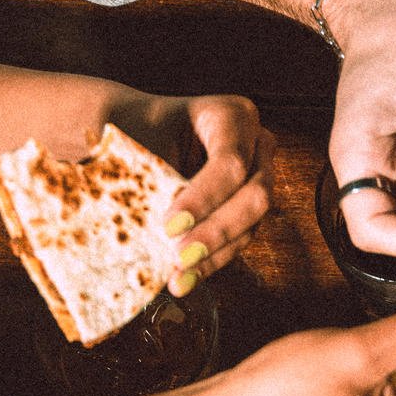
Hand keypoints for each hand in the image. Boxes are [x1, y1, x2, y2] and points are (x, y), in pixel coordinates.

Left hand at [116, 93, 277, 290]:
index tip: (168, 225)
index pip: (231, 162)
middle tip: (179, 255)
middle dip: (217, 231)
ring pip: (251, 225)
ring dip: (214, 255)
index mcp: (233, 116)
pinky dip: (211, 262)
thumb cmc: (137, 129)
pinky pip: (238, 242)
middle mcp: (256, 146)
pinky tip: (184, 280)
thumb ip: (147, 168)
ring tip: (178, 277)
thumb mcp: (139, 137)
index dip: (205, 197)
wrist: (138, 133)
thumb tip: (136, 209)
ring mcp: (258, 179)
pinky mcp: (247, 211)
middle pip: (255, 196)